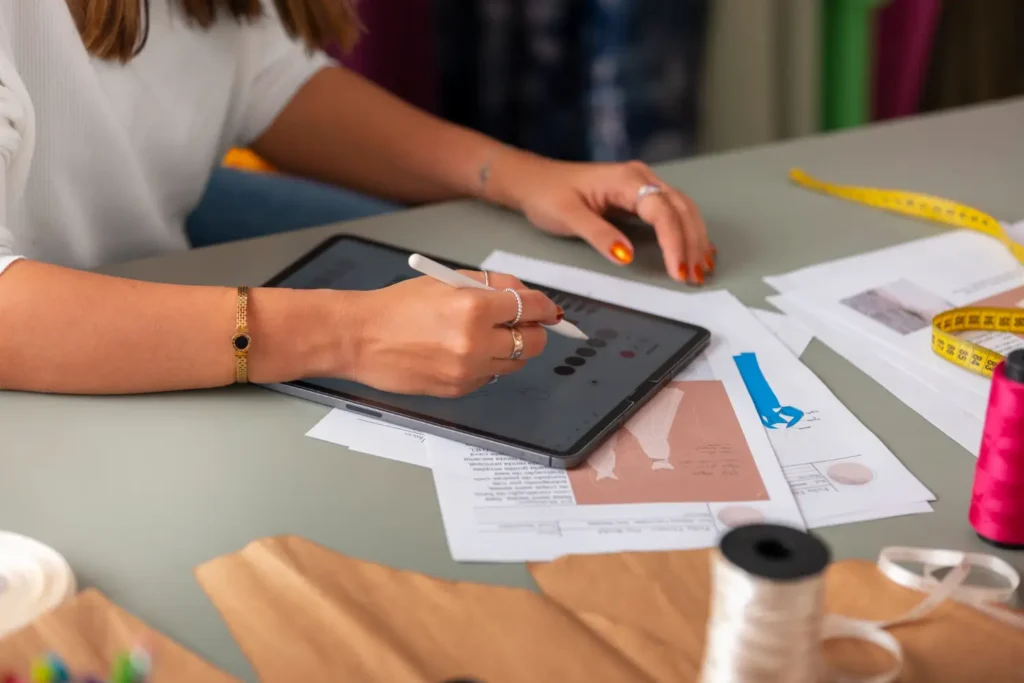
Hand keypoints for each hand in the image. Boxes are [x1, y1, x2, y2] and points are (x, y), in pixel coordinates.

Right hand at [345, 271, 561, 396]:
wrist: (359, 338)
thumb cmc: (397, 306)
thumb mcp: (446, 280)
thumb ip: (491, 285)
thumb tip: (525, 294)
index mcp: (474, 308)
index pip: (532, 307)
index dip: (545, 307)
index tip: (549, 309)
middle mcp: (475, 342)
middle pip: (533, 341)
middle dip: (535, 330)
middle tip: (524, 323)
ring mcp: (468, 370)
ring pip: (516, 363)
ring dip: (513, 349)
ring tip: (491, 336)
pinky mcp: (458, 389)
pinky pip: (490, 377)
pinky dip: (488, 364)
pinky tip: (466, 352)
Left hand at [493, 153, 713, 284]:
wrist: (534, 181)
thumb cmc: (547, 195)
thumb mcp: (568, 217)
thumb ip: (599, 235)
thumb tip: (627, 256)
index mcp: (625, 179)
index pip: (662, 211)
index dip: (674, 241)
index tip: (678, 270)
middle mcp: (640, 178)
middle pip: (680, 209)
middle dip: (691, 244)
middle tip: (694, 278)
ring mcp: (643, 185)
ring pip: (682, 210)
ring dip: (694, 240)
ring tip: (701, 270)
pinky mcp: (641, 196)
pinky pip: (674, 212)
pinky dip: (687, 232)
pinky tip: (696, 251)